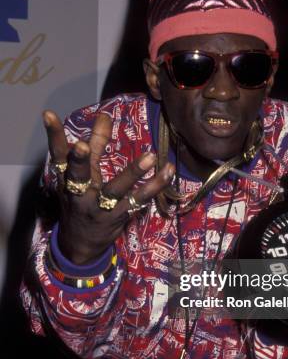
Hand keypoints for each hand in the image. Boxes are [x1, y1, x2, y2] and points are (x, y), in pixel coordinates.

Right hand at [43, 109, 173, 264]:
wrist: (81, 244)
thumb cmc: (83, 199)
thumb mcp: (85, 173)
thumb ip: (96, 143)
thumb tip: (105, 114)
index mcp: (67, 178)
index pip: (57, 154)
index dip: (53, 134)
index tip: (49, 114)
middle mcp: (80, 193)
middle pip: (78, 175)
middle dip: (79, 161)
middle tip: (81, 145)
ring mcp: (99, 207)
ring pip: (115, 190)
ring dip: (133, 172)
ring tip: (150, 156)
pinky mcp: (119, 216)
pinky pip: (139, 200)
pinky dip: (155, 186)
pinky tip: (168, 171)